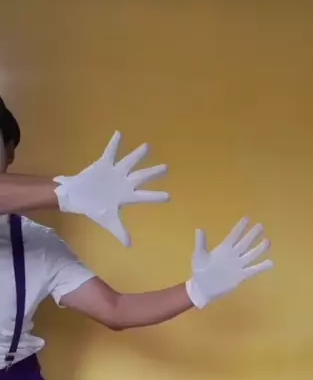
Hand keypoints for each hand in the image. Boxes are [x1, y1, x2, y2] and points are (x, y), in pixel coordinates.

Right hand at [53, 132, 169, 246]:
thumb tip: (129, 246)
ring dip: (138, 155)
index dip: (155, 196)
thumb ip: (120, 232)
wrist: (77, 198)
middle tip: (166, 169)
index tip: (169, 197)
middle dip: (153, 173)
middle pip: (141, 177)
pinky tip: (119, 133)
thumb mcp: (108, 221)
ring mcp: (115, 172)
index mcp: (127, 196)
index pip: (144, 197)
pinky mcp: (103, 164)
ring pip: (129, 162)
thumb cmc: (95, 209)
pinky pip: (110, 152)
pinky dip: (114, 144)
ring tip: (148, 147)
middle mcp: (124, 182)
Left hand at [185, 216, 273, 307]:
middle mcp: (233, 255)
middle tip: (261, 226)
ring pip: (251, 255)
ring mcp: (238, 265)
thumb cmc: (200, 270)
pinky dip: (261, 267)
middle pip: (245, 243)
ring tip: (268, 241)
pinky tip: (270, 263)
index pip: (234, 235)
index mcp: (224, 248)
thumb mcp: (199, 256)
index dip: (240, 227)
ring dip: (259, 249)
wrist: (202, 288)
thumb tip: (199, 229)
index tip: (247, 218)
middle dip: (252, 234)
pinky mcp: (241, 276)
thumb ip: (201, 243)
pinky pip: (253, 270)